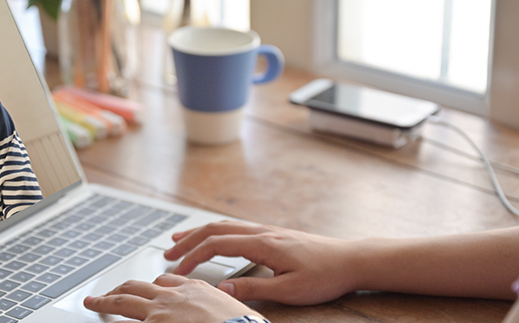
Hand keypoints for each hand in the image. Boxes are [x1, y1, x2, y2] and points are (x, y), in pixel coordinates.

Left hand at [83, 274, 261, 322]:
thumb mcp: (234, 313)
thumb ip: (218, 310)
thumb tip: (216, 316)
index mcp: (196, 291)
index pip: (167, 281)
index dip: (153, 286)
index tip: (146, 289)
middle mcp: (174, 296)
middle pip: (139, 286)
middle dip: (120, 288)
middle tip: (107, 293)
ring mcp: (161, 312)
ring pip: (124, 300)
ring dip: (104, 301)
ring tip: (91, 303)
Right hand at [165, 221, 360, 304]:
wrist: (352, 260)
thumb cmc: (324, 276)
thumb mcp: (289, 291)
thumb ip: (253, 289)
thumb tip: (221, 291)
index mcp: (263, 244)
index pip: (216, 246)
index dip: (192, 257)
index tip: (176, 270)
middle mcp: (262, 232)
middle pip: (215, 230)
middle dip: (187, 241)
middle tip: (166, 253)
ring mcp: (268, 231)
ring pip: (225, 226)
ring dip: (200, 232)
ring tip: (180, 240)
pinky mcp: (274, 234)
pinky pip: (237, 228)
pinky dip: (217, 232)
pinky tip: (215, 239)